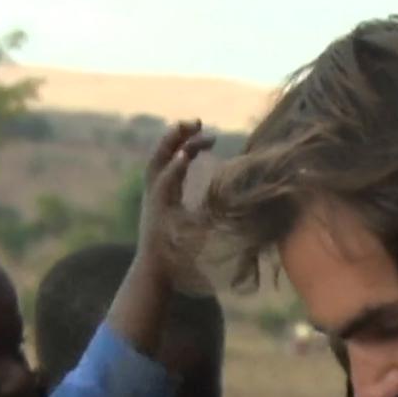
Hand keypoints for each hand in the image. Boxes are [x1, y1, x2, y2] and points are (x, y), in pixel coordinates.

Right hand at [137, 120, 215, 285]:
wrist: (159, 275)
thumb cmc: (181, 256)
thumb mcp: (201, 227)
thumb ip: (214, 211)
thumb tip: (244, 203)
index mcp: (167, 194)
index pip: (174, 160)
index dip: (186, 143)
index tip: (205, 132)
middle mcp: (156, 193)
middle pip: (161, 155)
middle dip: (176, 135)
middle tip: (195, 121)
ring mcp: (153, 201)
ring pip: (157, 164)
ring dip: (170, 144)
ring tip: (185, 127)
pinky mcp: (155, 212)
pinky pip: (162, 186)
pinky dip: (171, 170)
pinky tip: (183, 157)